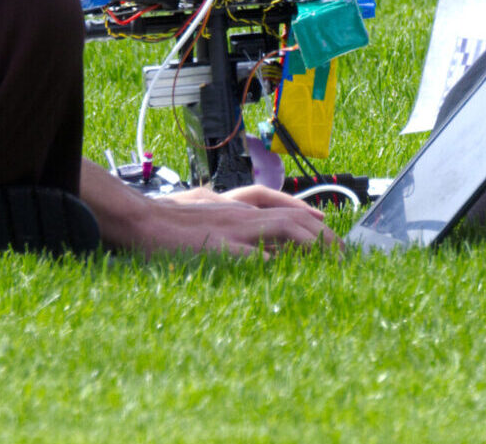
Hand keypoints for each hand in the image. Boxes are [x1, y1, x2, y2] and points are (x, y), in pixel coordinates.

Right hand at [77, 164, 337, 256]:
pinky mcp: (220, 246)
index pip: (288, 211)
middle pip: (295, 218)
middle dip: (324, 237)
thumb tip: (259, 253)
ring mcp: (234, 230)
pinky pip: (254, 255)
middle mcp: (243, 216)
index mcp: (241, 211)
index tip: (332, 239)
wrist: (142, 221)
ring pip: (284, 228)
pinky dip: (274, 262)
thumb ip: (234, 232)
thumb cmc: (173, 226)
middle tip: (343, 257)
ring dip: (312, 243)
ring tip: (330, 261)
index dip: (315, 223)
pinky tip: (291, 274)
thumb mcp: (211, 222)